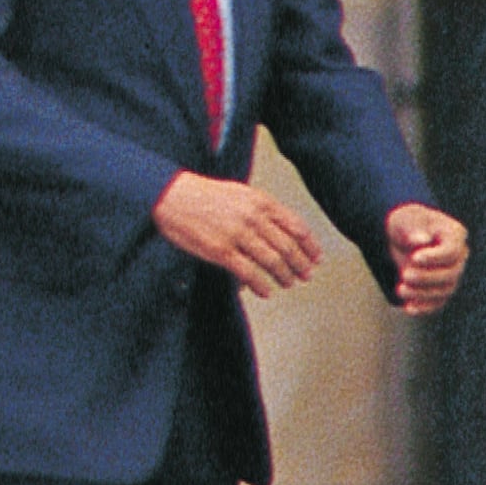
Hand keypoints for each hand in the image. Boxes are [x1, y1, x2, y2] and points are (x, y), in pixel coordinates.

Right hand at [151, 170, 321, 298]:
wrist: (169, 195)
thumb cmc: (203, 195)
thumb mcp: (239, 193)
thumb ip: (262, 209)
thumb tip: (282, 231)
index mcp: (260, 201)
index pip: (297, 226)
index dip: (310, 246)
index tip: (316, 258)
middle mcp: (253, 218)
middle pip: (288, 247)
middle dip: (301, 265)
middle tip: (306, 275)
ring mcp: (237, 234)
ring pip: (272, 261)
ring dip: (284, 276)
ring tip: (288, 283)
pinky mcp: (220, 250)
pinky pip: (248, 273)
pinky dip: (261, 285)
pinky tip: (266, 291)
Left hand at [385, 203, 469, 317]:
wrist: (400, 234)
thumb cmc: (405, 223)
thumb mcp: (404, 220)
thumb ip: (412, 229)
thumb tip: (421, 241)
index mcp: (455, 234)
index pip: (452, 251)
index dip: (435, 257)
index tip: (414, 257)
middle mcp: (459, 256)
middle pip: (451, 273)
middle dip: (427, 277)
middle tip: (404, 274)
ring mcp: (451, 273)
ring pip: (445, 290)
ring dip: (423, 294)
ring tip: (400, 290)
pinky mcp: (440, 287)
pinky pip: (438, 302)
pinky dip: (424, 307)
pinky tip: (408, 308)